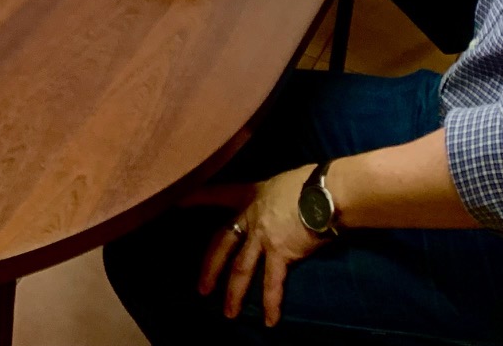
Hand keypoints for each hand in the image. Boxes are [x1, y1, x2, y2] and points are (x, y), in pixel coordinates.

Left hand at [198, 167, 328, 324]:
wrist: (326, 192)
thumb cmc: (311, 181)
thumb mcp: (282, 182)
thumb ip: (274, 196)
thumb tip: (282, 205)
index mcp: (251, 194)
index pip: (217, 194)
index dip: (196, 198)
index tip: (176, 203)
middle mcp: (251, 217)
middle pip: (222, 243)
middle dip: (210, 267)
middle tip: (202, 290)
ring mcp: (262, 236)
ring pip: (241, 268)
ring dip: (234, 293)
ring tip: (229, 314)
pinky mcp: (280, 252)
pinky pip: (273, 283)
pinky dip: (271, 303)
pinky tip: (270, 321)